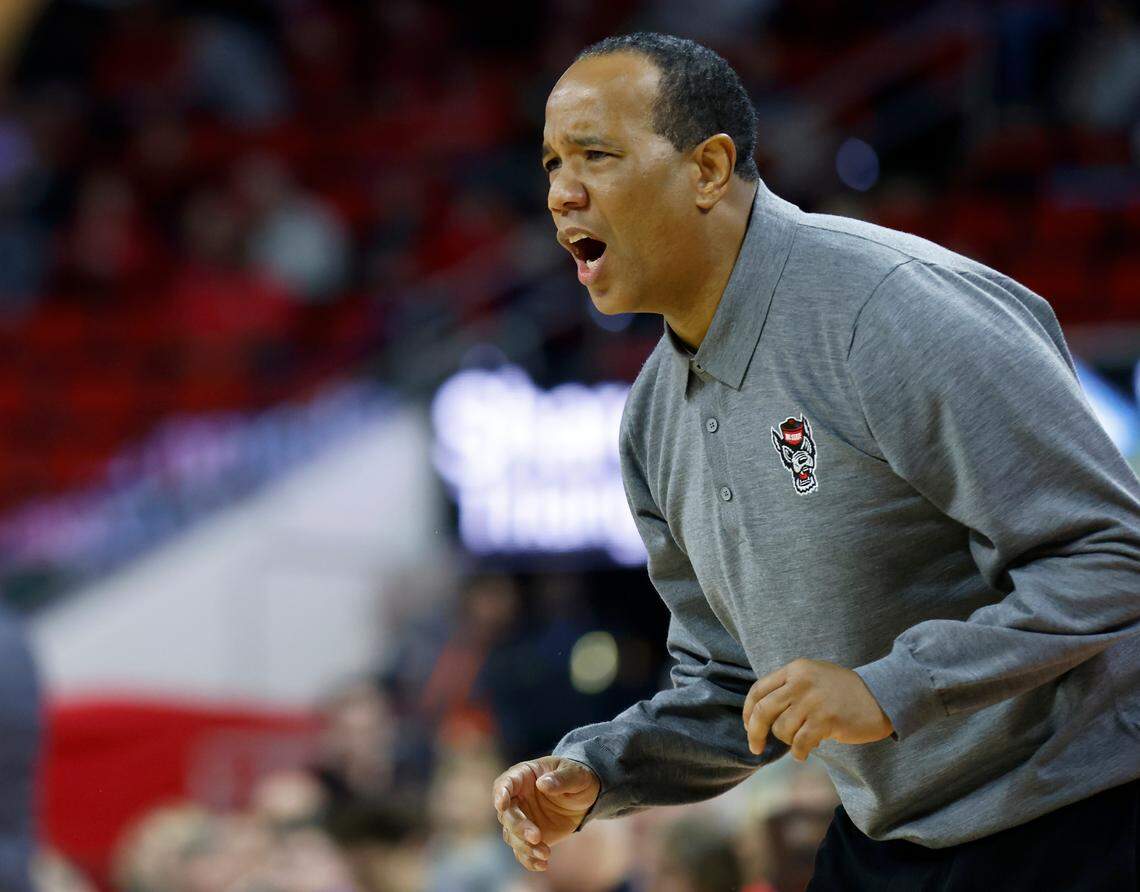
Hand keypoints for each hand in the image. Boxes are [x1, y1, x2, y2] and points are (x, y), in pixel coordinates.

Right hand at [492, 756, 599, 871]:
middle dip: (518, 827)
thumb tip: (543, 784)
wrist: (583, 798)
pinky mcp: (529, 837)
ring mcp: (522, 818)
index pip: (505, 783)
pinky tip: (542, 865)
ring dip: (525, 847)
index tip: (501, 804)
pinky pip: (522, 851)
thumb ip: (560, 779)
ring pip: (512, 836)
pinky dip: (529, 860)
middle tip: (536, 837)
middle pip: (506, 814)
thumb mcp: (575, 774)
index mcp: (523, 776)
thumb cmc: (577, 778)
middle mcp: (517, 798)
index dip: (501, 793)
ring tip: (546, 853)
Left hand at [743, 658, 893, 761]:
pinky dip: (799, 752)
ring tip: (802, 739)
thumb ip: (789, 687)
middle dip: (754, 732)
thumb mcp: (813, 676)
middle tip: (755, 747)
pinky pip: (800, 743)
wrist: (881, 695)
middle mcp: (800, 682)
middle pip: (762, 711)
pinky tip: (805, 753)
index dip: (748, 711)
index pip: (758, 690)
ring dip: (788, 741)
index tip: (748, 726)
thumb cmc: (844, 690)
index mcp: (795, 669)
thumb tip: (760, 713)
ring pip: (781, 729)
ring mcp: (813, 701)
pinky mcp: (826, 720)